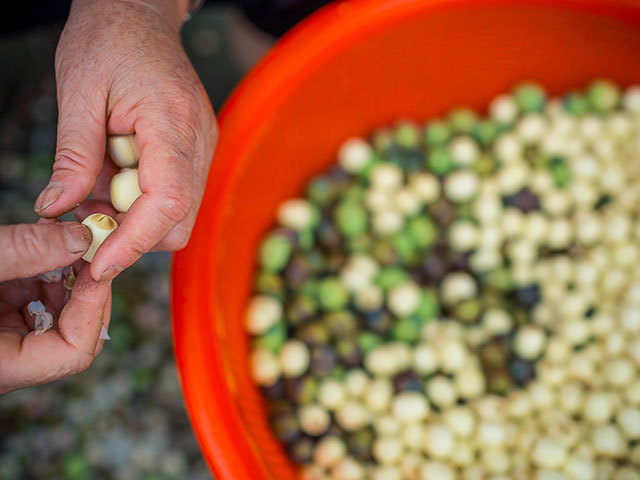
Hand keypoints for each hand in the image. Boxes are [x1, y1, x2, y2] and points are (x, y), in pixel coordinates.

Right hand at [0, 221, 111, 394]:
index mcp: (2, 367)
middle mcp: (8, 359)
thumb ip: (24, 253)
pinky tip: (45, 236)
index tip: (97, 267)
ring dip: (67, 269)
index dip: (93, 307)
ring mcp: (5, 337)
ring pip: (57, 309)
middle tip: (92, 241)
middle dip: (86, 284)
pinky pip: (34, 296)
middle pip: (74, 330)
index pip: (75, 353)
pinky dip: (43, 266)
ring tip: (67, 230)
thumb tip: (81, 238)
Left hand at [34, 0, 217, 281]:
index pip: (167, 203)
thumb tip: (58, 211)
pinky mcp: (196, 150)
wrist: (140, 13)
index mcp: (173, 123)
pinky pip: (176, 193)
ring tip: (92, 193)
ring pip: (179, 213)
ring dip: (134, 218)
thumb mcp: (78, 92)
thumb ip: (74, 157)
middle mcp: (200, 141)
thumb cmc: (108, 40)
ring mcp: (203, 147)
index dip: (134, 242)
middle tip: (86, 226)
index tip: (99, 264)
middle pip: (180, 220)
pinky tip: (112, 178)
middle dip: (134, 236)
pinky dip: (141, 201)